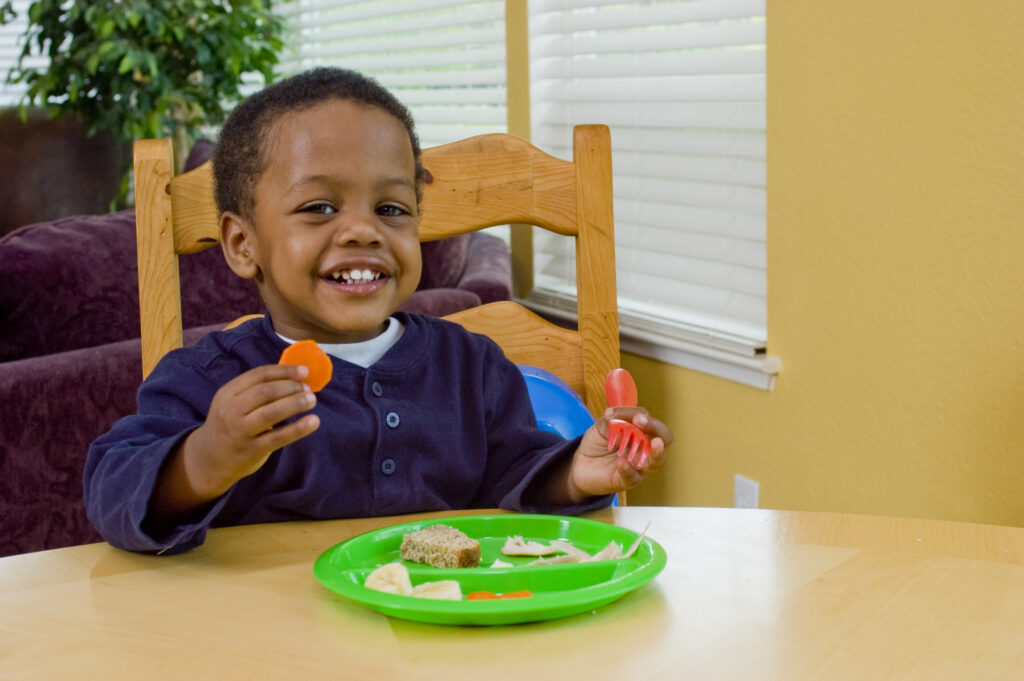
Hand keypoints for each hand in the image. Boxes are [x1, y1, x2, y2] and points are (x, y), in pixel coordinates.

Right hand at [150, 364, 320, 519]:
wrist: (210, 459)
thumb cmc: (230, 424)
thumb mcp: (233, 403)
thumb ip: (256, 390)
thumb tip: (296, 377)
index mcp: (227, 393)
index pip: (258, 375)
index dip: (284, 371)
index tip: (304, 371)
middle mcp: (231, 410)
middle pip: (265, 392)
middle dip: (290, 387)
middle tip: (307, 389)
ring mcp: (240, 431)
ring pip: (271, 413)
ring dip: (295, 404)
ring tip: (312, 400)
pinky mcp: (252, 450)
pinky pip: (278, 437)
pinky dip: (298, 428)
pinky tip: (313, 421)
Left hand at [568, 407, 671, 498]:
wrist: (582, 466)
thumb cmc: (598, 444)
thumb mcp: (600, 427)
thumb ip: (609, 420)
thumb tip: (613, 417)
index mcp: (642, 432)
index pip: (648, 420)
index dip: (639, 415)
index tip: (624, 414)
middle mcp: (646, 448)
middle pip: (664, 438)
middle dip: (655, 428)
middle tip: (640, 421)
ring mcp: (640, 466)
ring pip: (658, 461)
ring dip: (656, 452)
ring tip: (654, 444)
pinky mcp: (628, 481)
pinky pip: (633, 477)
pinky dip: (629, 469)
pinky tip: (622, 462)